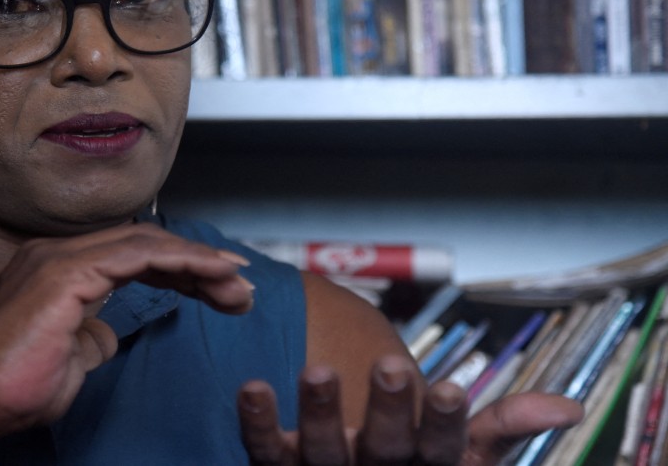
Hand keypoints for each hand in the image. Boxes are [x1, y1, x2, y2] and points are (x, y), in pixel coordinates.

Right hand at [0, 223, 255, 443]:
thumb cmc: (11, 387)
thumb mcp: (67, 361)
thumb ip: (90, 337)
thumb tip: (107, 332)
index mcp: (56, 268)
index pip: (130, 254)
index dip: (179, 267)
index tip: (220, 288)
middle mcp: (56, 253)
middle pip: (143, 243)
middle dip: (197, 263)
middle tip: (241, 287)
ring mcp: (59, 258)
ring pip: (145, 242)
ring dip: (198, 261)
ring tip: (238, 285)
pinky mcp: (66, 273)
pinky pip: (137, 255)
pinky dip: (180, 261)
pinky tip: (211, 275)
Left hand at [238, 354, 582, 465]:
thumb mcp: (465, 454)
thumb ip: (506, 427)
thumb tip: (570, 406)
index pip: (442, 448)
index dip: (444, 422)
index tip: (450, 388)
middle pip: (383, 447)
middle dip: (387, 410)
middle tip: (390, 366)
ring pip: (322, 448)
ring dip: (320, 411)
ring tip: (317, 369)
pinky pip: (262, 448)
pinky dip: (254, 420)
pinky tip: (249, 386)